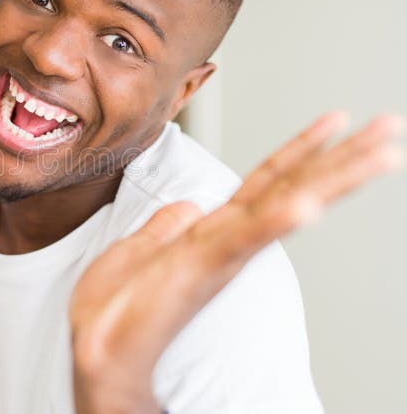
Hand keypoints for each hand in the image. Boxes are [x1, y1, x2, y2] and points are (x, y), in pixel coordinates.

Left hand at [69, 112, 403, 412]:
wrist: (96, 356)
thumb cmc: (114, 309)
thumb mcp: (136, 252)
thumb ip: (165, 227)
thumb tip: (190, 206)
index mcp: (209, 232)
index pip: (265, 182)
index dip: (299, 150)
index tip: (336, 119)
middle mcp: (223, 241)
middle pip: (289, 187)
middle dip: (340, 158)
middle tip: (389, 127)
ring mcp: (216, 255)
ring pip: (281, 206)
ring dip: (331, 179)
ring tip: (379, 154)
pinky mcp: (200, 273)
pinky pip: (242, 240)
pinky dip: (276, 222)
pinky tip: (308, 204)